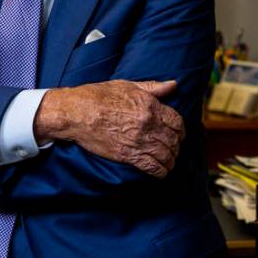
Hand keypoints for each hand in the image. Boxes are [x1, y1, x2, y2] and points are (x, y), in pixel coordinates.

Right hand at [33, 80, 183, 177]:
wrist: (77, 113)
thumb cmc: (99, 96)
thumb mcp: (127, 85)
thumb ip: (153, 87)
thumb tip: (173, 85)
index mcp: (149, 106)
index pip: (177, 121)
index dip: (180, 129)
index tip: (179, 133)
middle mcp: (148, 124)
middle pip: (173, 140)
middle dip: (176, 146)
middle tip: (174, 148)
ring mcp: (139, 141)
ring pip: (166, 155)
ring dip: (170, 160)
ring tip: (169, 161)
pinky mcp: (128, 155)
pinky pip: (152, 167)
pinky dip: (160, 171)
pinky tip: (160, 171)